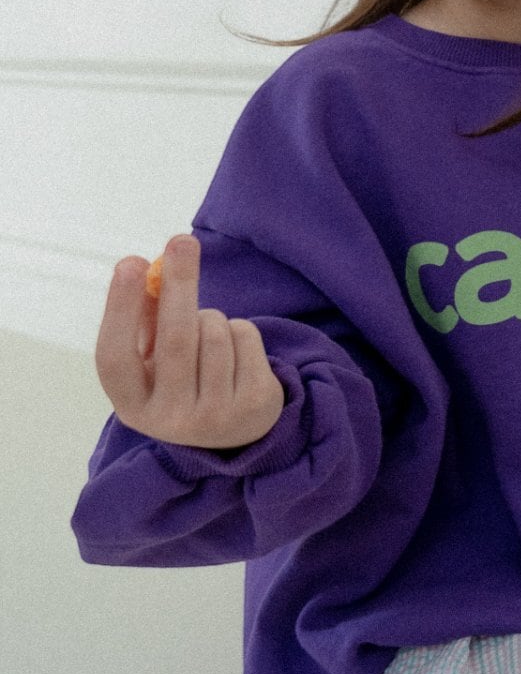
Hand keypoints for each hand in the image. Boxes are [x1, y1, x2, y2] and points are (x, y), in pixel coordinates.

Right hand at [94, 233, 284, 449]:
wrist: (232, 432)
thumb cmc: (181, 380)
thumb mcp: (151, 360)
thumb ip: (145, 319)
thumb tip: (154, 271)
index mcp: (131, 406)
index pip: (115, 355)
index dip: (121, 307)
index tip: (131, 261)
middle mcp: (170, 420)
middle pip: (175, 338)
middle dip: (180, 282)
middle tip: (182, 240)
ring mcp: (214, 418)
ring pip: (214, 331)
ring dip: (212, 315)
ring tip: (208, 334)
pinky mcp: (253, 406)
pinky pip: (244, 336)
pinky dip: (238, 329)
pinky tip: (234, 351)